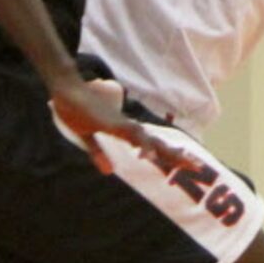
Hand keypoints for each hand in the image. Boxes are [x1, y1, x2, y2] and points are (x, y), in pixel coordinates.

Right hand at [48, 73, 189, 179]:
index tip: (188, 164)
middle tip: (197, 168)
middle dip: (177, 157)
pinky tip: (147, 156)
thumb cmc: (76, 110)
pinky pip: (130, 135)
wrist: (66, 91)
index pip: (152, 146)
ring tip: (183, 163)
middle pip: (157, 144)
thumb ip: (98, 152)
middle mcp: (128, 127)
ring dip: (165, 152)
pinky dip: (141, 145)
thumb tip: (108, 171)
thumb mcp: (87, 137)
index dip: (169, 155)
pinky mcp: (112, 123)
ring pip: (149, 140)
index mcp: (124, 131)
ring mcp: (121, 124)